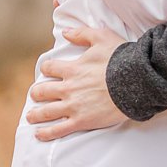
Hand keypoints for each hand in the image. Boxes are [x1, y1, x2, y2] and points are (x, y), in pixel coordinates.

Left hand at [24, 25, 129, 140]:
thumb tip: (65, 32)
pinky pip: (58, 129)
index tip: (46, 71)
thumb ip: (82, 33)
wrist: (135, 82)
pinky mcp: (81, 121)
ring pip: (46, 112)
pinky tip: (39, 134)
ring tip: (31, 117)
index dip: (46, 68)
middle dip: (36, 93)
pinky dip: (46, 133)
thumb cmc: (121, 59)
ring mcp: (73, 106)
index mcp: (72, 68)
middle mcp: (68, 88)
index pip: (49, 68)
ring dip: (35, 114)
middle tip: (35, 95)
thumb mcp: (101, 37)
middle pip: (42, 91)